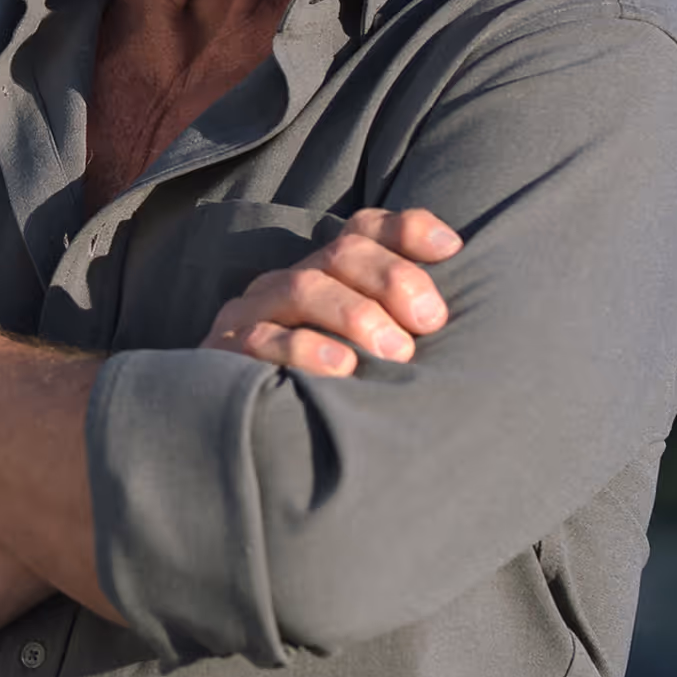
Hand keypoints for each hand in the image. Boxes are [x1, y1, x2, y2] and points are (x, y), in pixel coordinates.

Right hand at [200, 207, 460, 376]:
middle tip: (430, 321)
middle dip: (392, 279)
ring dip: (356, 315)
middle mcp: (289, 283)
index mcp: (325, 276)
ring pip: (304, 287)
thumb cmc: (329, 398)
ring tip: (396, 353)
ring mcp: (253, 313)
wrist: (241, 446)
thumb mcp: (370, 359)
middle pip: (342, 254)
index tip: (451, 248)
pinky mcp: (225, 350)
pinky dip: (306, 349)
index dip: (407, 231)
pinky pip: (263, 339)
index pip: (364, 232)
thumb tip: (451, 311)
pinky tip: (342, 369)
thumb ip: (404, 329)